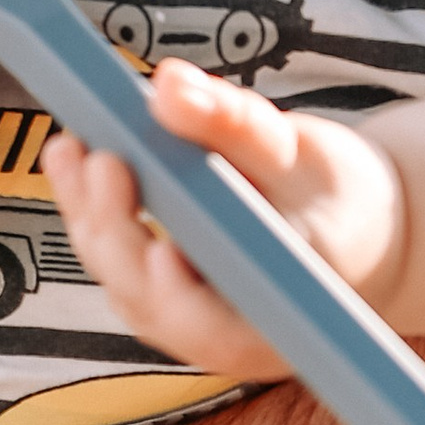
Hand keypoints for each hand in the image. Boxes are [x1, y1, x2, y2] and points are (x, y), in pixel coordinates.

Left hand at [46, 67, 407, 376]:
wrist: (353, 226)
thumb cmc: (343, 201)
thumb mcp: (301, 156)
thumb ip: (234, 125)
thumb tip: (168, 85)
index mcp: (274, 323)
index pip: (213, 325)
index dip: (178, 294)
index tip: (161, 244)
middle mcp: (220, 339)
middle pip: (148, 297)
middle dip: (116, 228)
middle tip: (100, 158)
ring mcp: (184, 320)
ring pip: (122, 277)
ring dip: (89, 214)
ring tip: (71, 147)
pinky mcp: (162, 292)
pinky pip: (119, 260)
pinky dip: (96, 212)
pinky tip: (79, 159)